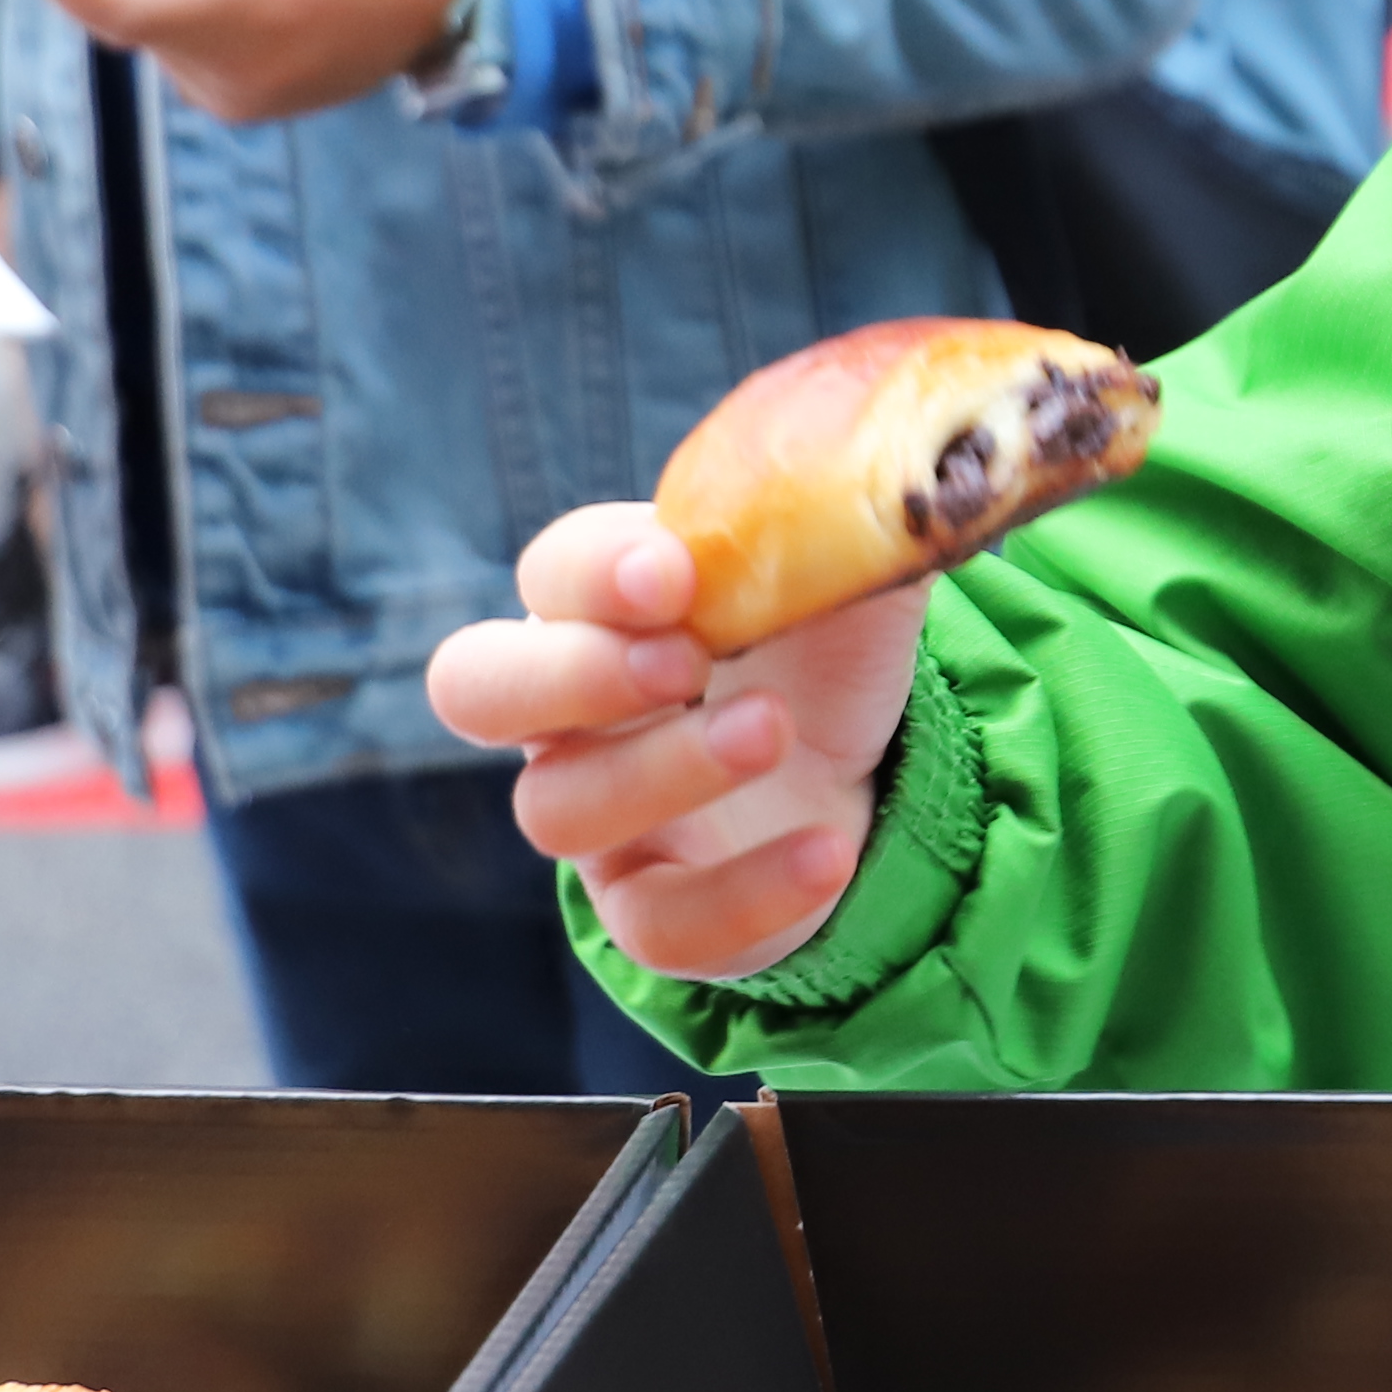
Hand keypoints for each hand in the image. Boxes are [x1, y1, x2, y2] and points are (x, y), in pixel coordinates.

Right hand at [429, 501, 928, 978]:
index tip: (675, 572)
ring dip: (665, 769)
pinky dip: (744, 892)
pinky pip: (656, 924)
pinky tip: (828, 851)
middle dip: (571, 669)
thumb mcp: (845, 582)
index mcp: (599, 607)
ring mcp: (596, 815)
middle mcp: (566, 710)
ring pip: (557, 809)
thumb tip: (916, 466)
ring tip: (774, 732)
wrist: (858, 777)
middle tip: (684, 661)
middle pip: (475, 688)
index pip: (549, 574)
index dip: (594, 573)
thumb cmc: (817, 657)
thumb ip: (858, 520)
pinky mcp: (648, 907)